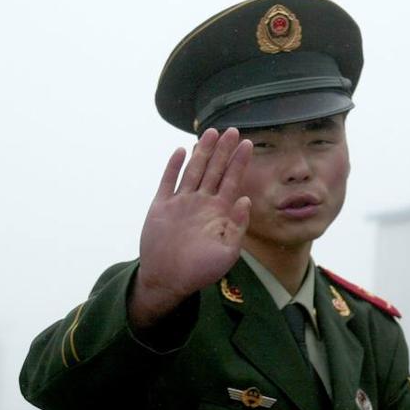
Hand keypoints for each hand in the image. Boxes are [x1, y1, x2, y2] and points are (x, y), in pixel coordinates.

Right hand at [129, 128, 252, 329]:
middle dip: (223, 150)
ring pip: (194, 170)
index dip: (239, 162)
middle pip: (214, 170)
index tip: (248, 144)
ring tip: (211, 132)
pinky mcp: (161, 206)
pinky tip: (181, 151)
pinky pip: (168, 181)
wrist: (168, 280)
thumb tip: (245, 199)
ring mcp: (181, 203)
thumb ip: (237, 226)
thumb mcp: (227, 252)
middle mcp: (201, 203)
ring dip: (202, 152)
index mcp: (219, 213)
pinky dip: (174, 166)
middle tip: (233, 130)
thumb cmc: (200, 271)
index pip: (232, 181)